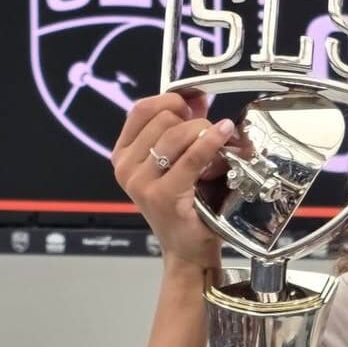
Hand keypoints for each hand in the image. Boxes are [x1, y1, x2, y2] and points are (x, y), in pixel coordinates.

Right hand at [111, 92, 253, 268]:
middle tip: (213, 131)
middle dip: (193, 120)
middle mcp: (125, 168)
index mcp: (123, 155)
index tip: (194, 102)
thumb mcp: (178, 162)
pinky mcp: (162, 196)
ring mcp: (140, 183)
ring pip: (175, 134)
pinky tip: (224, 135)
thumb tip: (196, 97)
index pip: (141, 110)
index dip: (170, 99)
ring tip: (220, 142)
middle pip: (162, 120)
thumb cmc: (187, 207)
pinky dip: (211, 142)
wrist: (188, 249)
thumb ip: (182, 129)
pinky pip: (191, 157)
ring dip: (204, 132)